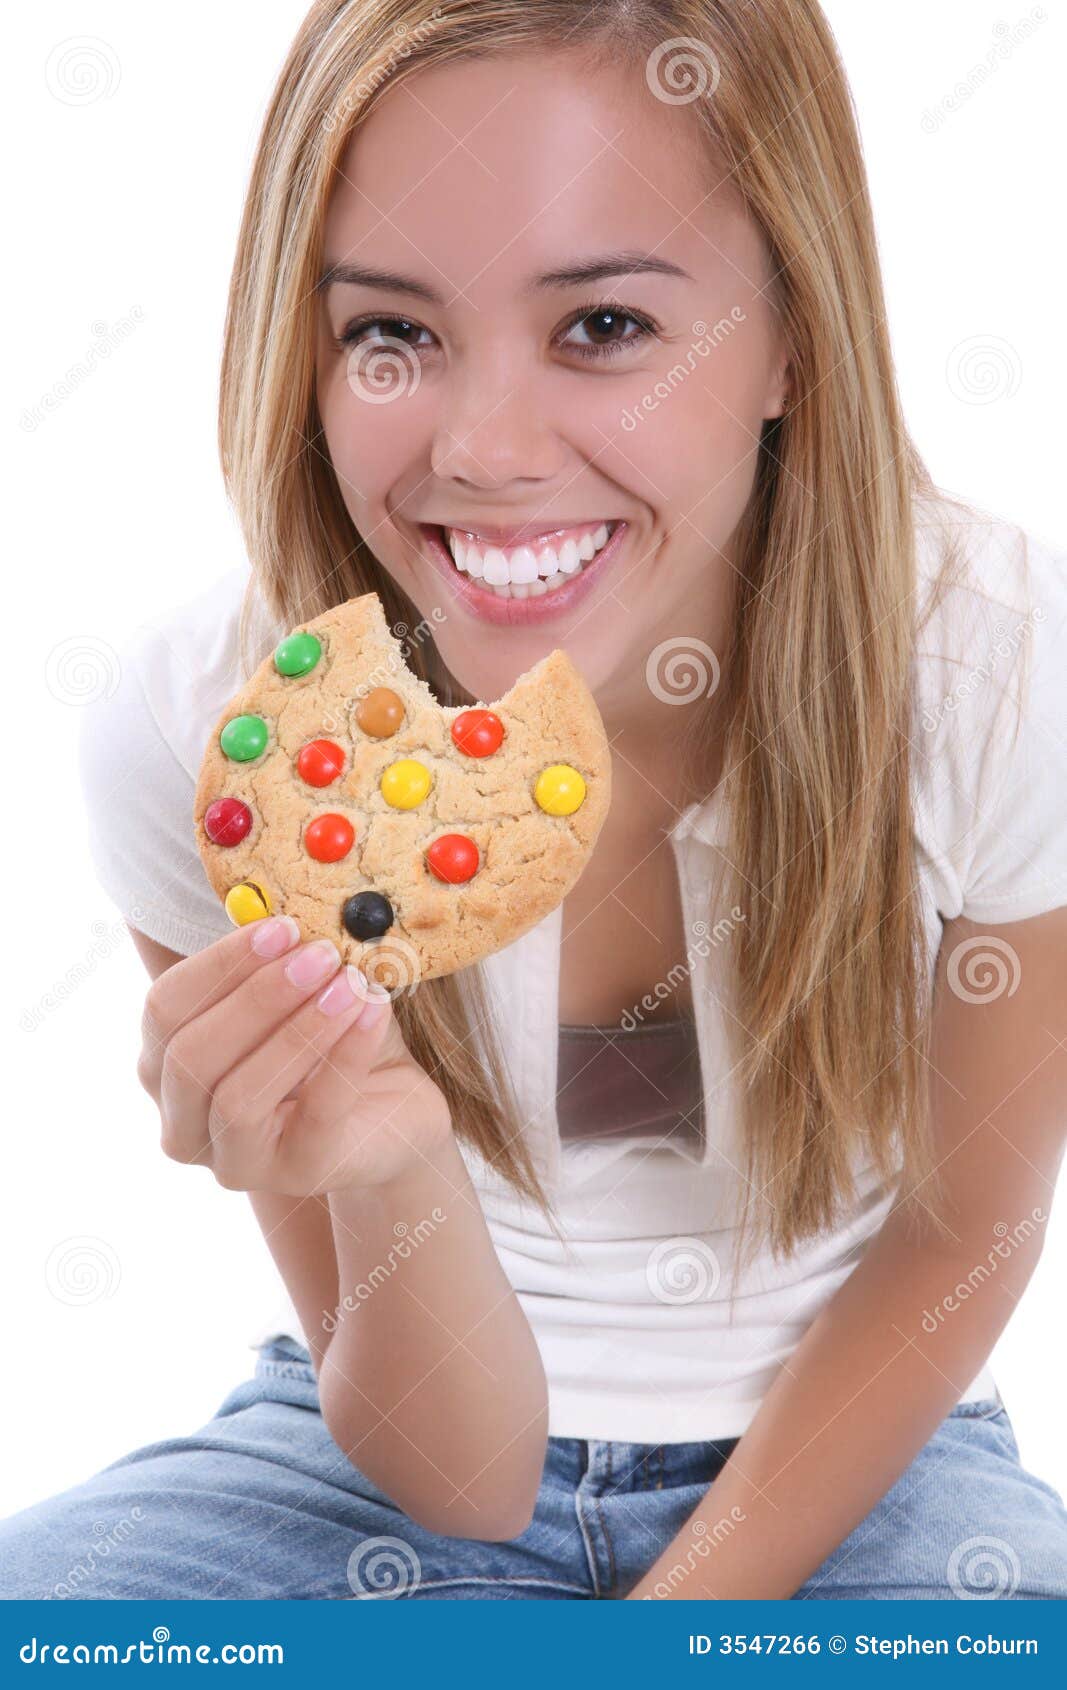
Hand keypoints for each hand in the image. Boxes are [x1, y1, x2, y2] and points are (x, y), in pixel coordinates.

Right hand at [136, 916, 451, 1195]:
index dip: (218, 965)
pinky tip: (373, 1009)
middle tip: (318, 954)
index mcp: (164, 1067)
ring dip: (299, 1029)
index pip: (164, 1011)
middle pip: (190, 1058)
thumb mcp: (293, 993)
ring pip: (238, 1097)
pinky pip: (314, 1114)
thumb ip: (273, 959)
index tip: (280, 926)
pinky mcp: (298, 1174)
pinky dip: (346, 1055)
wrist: (395, 1104)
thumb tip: (274, 902)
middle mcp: (184, 1124)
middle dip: (257, 997)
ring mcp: (235, 1161)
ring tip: (350, 983)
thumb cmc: (330, 1039)